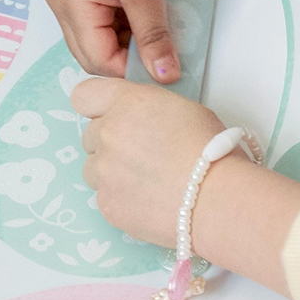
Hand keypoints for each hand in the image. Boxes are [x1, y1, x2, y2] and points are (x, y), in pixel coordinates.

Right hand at [44, 0, 179, 82]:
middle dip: (127, 58)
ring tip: (157, 28)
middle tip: (163, 51)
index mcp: (70, 4)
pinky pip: (100, 17)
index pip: (97, 61)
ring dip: (127, 40)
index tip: (164, 69)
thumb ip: (153, 35)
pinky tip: (146, 13)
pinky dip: (124, 22)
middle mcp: (61, 3)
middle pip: (93, 53)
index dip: (131, 71)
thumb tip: (165, 77)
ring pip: (98, 37)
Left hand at [73, 78, 299, 296]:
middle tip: (140, 152)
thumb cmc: (209, 147)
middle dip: (109, 141)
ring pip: (94, 168)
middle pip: (90, 134)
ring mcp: (103, 172)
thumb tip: (137, 119)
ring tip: (146, 179)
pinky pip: (104, 196)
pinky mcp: (107, 205)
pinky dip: (121, 197)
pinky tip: (148, 198)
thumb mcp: (178, 106)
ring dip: (111, 170)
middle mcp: (107, 133)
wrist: (215, 197)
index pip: (84, 94)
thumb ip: (144, 107)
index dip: (97, 105)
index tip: (112, 114)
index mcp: (126, 102)